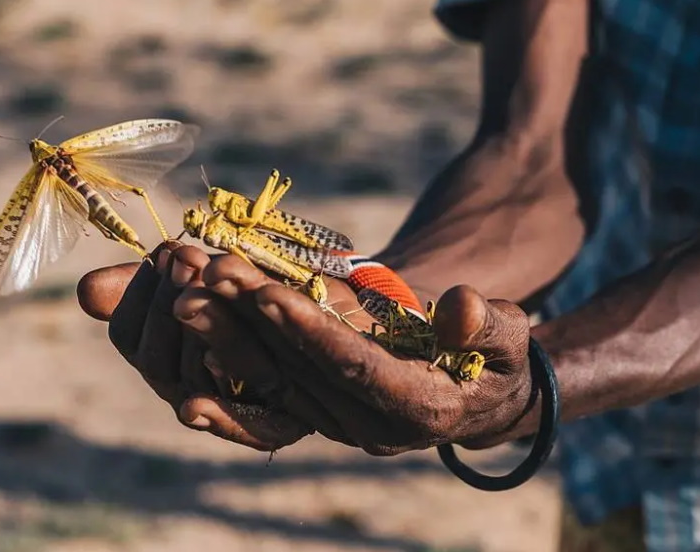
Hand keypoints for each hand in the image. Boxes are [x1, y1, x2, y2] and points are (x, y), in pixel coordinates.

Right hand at [77, 242, 313, 451]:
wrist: (335, 315)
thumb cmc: (262, 292)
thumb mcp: (205, 277)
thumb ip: (152, 285)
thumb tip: (86, 291)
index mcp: (167, 354)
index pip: (130, 334)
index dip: (138, 296)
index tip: (164, 253)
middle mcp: (190, 387)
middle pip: (157, 362)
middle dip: (168, 306)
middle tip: (186, 257)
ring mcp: (232, 409)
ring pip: (202, 384)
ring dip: (206, 331)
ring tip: (212, 280)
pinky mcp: (282, 428)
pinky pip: (256, 430)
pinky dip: (231, 414)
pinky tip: (225, 370)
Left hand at [174, 255, 534, 454]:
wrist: (476, 398)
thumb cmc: (498, 361)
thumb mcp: (512, 339)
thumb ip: (491, 324)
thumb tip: (458, 305)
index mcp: (417, 408)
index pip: (353, 366)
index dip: (310, 329)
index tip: (267, 291)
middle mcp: (367, 424)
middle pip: (298, 368)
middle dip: (249, 320)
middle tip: (205, 274)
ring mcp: (336, 419)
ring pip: (272, 374)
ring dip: (227, 331)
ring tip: (187, 285)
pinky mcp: (317, 408)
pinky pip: (265, 385)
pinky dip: (228, 357)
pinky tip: (191, 327)